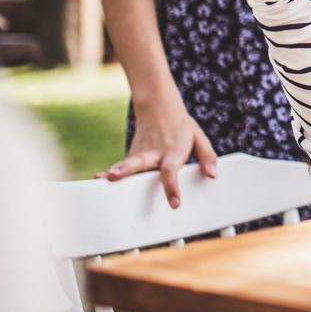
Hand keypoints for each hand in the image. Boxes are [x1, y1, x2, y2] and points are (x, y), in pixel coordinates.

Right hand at [97, 101, 218, 208]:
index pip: (170, 171)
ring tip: (105, 178)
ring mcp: (140, 153)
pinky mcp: (131, 155)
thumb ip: (207, 156)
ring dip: (116, 170)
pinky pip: (121, 166)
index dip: (172, 187)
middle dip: (129, 171)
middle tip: (117, 178)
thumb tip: (212, 176)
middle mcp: (154, 153)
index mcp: (172, 151)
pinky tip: (98, 179)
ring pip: (128, 163)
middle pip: (141, 162)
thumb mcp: (199, 137)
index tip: (174, 204)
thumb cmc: (181, 127)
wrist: (158, 107)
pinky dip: (109, 172)